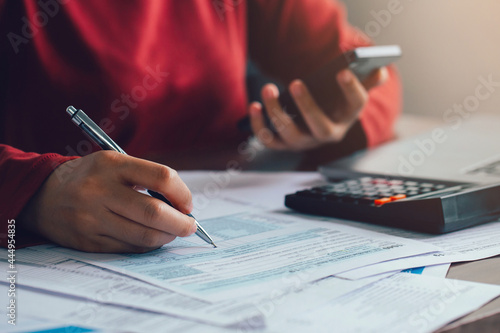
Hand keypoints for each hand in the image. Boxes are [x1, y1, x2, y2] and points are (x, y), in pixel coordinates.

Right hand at [17, 151, 196, 252]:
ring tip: (172, 232)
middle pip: (154, 212)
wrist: (43, 195)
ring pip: (143, 236)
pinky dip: (147, 246)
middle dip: (180, 223)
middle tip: (190, 226)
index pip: (161, 177)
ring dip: (167, 237)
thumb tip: (182, 207)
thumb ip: (146, 178)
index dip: (183, 193)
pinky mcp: (88, 241)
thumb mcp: (114, 163)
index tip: (188, 204)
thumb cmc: (91, 178)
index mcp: (112, 164)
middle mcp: (100, 191)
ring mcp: (92, 219)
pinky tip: (151, 238)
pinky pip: (129, 248)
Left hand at [249, 67, 387, 150]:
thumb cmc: (333, 103)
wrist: (314, 124)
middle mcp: (326, 134)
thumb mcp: (350, 93)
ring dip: (276, 112)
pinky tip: (253, 106)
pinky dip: (258, 125)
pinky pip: (269, 139)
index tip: (343, 71)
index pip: (355, 105)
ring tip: (268, 89)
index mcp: (347, 118)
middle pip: (319, 127)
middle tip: (296, 82)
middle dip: (307, 106)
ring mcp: (304, 142)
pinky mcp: (283, 144)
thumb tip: (381, 71)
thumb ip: (367, 80)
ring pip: (289, 133)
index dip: (351, 89)